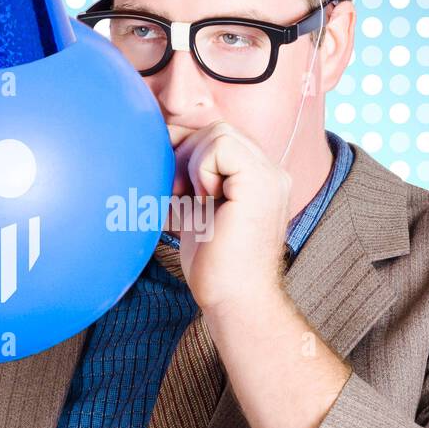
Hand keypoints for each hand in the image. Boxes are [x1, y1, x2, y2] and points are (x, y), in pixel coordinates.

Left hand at [165, 121, 291, 312]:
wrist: (234, 299)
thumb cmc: (213, 265)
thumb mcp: (194, 209)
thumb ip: (187, 177)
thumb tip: (157, 144)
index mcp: (258, 177)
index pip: (218, 135)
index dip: (187, 151)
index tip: (175, 188)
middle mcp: (271, 171)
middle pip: (216, 128)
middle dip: (185, 154)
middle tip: (179, 195)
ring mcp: (271, 174)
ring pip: (218, 132)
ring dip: (193, 164)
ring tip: (194, 202)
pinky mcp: (262, 181)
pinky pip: (221, 145)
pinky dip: (202, 168)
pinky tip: (206, 201)